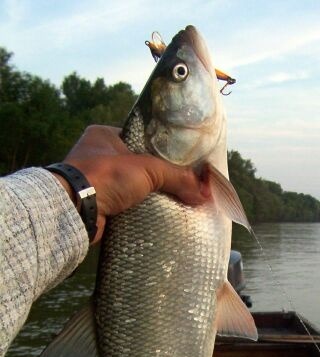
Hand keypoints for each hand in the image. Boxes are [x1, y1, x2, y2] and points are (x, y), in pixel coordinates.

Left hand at [57, 125, 209, 243]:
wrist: (74, 210)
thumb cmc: (106, 176)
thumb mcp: (147, 168)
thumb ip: (177, 176)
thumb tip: (204, 193)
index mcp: (105, 136)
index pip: (142, 140)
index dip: (164, 151)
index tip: (184, 163)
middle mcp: (99, 156)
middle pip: (141, 166)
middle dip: (161, 178)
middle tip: (184, 186)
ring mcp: (98, 182)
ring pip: (135, 188)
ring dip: (152, 197)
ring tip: (177, 202)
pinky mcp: (100, 206)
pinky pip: (128, 207)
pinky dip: (142, 212)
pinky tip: (160, 216)